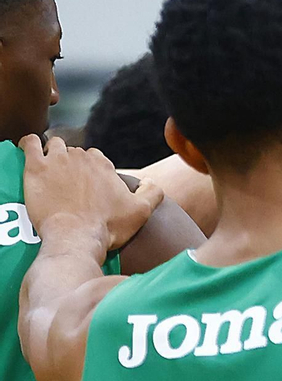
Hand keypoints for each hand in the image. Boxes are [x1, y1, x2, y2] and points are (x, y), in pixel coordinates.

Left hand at [21, 135, 161, 251]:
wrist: (76, 236)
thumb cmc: (107, 226)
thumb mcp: (141, 211)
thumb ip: (153, 192)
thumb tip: (150, 181)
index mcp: (103, 165)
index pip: (96, 158)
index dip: (92, 170)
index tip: (88, 185)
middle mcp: (81, 158)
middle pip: (75, 152)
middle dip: (73, 164)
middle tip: (69, 184)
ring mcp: (57, 160)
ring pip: (54, 145)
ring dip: (53, 153)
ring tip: (50, 169)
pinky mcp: (36, 167)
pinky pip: (30, 144)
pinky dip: (29, 144)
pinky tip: (30, 151)